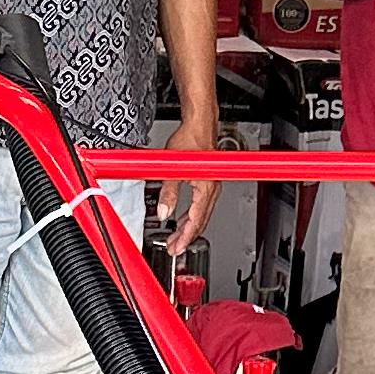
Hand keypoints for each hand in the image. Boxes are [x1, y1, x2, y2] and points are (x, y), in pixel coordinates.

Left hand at [164, 117, 219, 255]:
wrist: (200, 125)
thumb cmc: (191, 140)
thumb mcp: (172, 170)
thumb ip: (167, 193)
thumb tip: (162, 212)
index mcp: (206, 190)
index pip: (196, 222)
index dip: (185, 238)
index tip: (177, 248)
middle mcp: (212, 190)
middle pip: (200, 222)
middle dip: (187, 237)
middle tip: (174, 248)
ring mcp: (211, 187)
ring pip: (201, 215)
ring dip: (188, 228)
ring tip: (176, 238)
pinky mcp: (208, 182)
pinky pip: (201, 205)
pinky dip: (191, 216)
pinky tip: (182, 219)